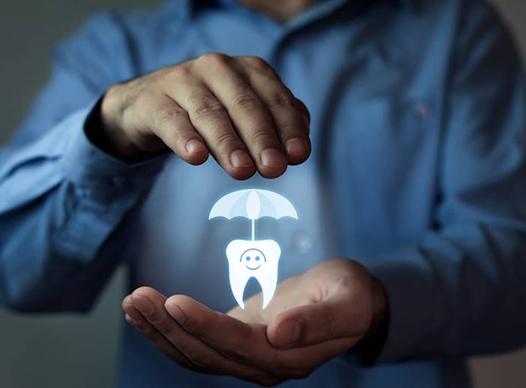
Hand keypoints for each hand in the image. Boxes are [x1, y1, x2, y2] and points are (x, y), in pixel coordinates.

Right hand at [90, 53, 310, 179]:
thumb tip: (297, 150)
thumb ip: (275, 125)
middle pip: (245, 106)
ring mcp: (183, 81)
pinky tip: (195, 156)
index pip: (276, 100)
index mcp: (249, 71)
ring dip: (228, 143)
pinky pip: (171, 120)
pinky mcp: (154, 100)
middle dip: (262, 138)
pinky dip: (185, 138)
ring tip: (242, 170)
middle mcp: (218, 69)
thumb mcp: (245, 114)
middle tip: (274, 168)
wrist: (148, 103)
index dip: (289, 129)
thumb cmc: (210, 111)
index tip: (298, 156)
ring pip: (210, 113)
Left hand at [122, 259, 387, 384]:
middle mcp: (261, 366)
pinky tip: (147, 312)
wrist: (348, 302)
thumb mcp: (345, 302)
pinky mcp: (236, 342)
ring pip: (194, 353)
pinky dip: (169, 329)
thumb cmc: (350, 296)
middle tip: (138, 297)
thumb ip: (316, 322)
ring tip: (132, 302)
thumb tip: (280, 333)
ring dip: (160, 330)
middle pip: (206, 353)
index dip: (204, 327)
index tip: (174, 303)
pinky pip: (197, 342)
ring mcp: (246, 358)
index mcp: (287, 360)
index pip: (237, 346)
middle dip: (168, 327)